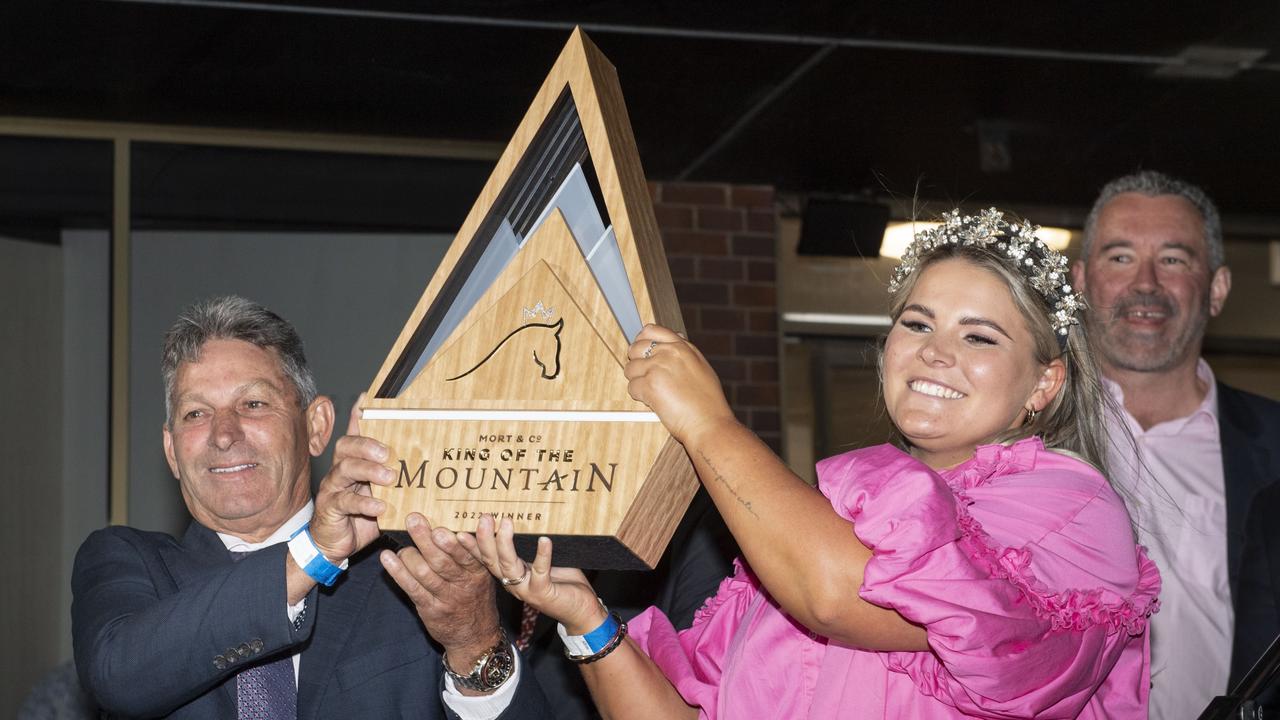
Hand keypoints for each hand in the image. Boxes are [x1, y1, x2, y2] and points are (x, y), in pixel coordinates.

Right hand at [309, 394, 390, 561]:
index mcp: (354, 462)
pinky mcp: (330, 508)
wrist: (336, 545)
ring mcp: (333, 488)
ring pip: (344, 469)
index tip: (367, 399)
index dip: (358, 415)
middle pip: (346, 446)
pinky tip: (379, 507)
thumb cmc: (361, 516)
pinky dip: (363, 503)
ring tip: (388, 477)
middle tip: (388, 452)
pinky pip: (345, 501)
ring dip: (368, 470)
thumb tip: (423, 463)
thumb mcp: (382, 494)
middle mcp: (341, 470)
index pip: (355, 433)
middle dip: (367, 445)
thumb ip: (396, 478)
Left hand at [381, 513, 502, 668]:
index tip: (443, 527)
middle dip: (426, 539)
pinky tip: (387, 558)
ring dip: (410, 555)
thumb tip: (452, 525)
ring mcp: (445, 597)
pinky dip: (398, 572)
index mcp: (479, 572)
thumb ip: (471, 554)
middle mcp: (463, 584)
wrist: (475, 636)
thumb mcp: (483, 576)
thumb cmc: (476, 597)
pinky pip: (412, 589)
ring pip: (425, 574)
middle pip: (442, 561)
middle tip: (413, 519)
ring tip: (400, 542)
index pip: (468, 554)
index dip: (456, 542)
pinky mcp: (430, 608)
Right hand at [462, 515, 603, 633]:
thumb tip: (524, 518)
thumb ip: (529, 546)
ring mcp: (526, 589)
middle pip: (492, 560)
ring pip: (509, 565)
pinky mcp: (543, 593)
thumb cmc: (562, 582)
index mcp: (509, 574)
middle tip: (484, 517)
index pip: (486, 559)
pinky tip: (544, 540)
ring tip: (506, 522)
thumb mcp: (540, 562)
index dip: (473, 545)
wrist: (580, 611)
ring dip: (505, 543)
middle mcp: (513, 583)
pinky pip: (540, 571)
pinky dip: (542, 555)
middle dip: (485, 539)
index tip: (460, 530)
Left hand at [624, 324, 738, 447]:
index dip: (641, 340)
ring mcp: (658, 367)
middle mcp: (669, 353)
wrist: (710, 423)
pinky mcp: (649, 385)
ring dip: (638, 382)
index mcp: (682, 347)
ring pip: (630, 369)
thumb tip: (675, 338)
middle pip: (635, 348)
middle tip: (645, 377)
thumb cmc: (708, 402)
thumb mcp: (701, 368)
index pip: (651, 330)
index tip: (641, 351)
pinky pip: (631, 387)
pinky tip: (654, 402)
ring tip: (654, 393)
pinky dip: (639, 397)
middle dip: (637, 363)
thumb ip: (684, 353)